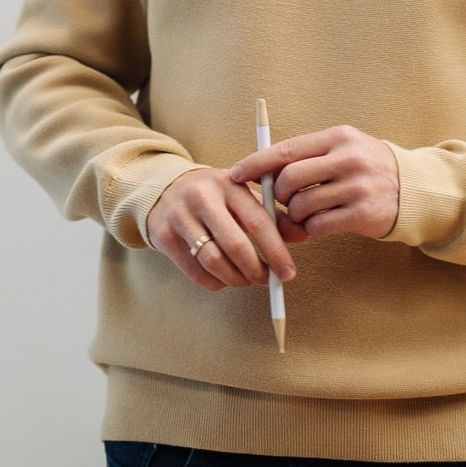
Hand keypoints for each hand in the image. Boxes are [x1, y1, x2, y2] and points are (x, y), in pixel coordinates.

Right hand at [145, 167, 296, 290]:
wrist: (163, 189)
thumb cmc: (212, 195)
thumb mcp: (241, 195)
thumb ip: (272, 215)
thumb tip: (302, 235)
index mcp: (228, 184)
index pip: (258, 222)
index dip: (276, 252)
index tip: (288, 272)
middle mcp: (201, 197)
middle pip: (235, 246)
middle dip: (256, 271)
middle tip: (267, 280)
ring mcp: (179, 217)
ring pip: (214, 263)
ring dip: (237, 280)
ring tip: (247, 280)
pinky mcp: (163, 236)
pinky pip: (196, 273)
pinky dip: (216, 283)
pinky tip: (224, 277)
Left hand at [229, 126, 400, 241]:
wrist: (411, 188)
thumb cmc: (364, 167)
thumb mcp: (342, 148)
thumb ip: (307, 155)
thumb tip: (260, 170)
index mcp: (337, 137)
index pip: (285, 150)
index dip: (255, 163)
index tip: (235, 174)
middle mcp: (347, 158)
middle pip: (288, 180)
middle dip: (276, 195)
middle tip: (281, 201)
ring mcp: (357, 187)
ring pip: (300, 206)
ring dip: (294, 215)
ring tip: (305, 213)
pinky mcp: (362, 214)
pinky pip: (317, 226)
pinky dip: (311, 228)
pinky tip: (320, 223)